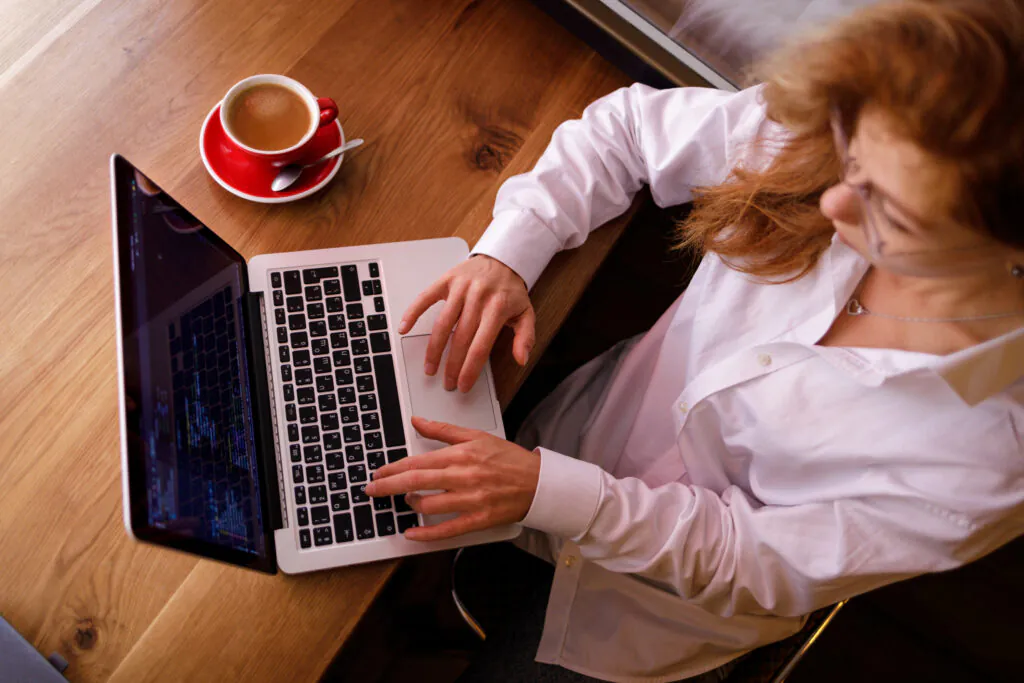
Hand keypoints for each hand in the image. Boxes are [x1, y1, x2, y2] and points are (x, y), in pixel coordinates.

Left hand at [364, 417, 539, 540]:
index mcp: (461, 454)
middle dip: (388, 486)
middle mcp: (463, 476)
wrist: (538, 482)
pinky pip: (447, 529)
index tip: (378, 472)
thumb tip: (417, 420)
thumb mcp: (476, 436)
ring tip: (406, 502)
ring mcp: (470, 500)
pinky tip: (411, 534)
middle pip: (416, 482)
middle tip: (371, 490)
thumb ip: (443, 430)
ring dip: (410, 504)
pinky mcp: (479, 520)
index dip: (392, 468)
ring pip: (429, 504)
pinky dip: (426, 534)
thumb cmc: (508, 459)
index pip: (417, 461)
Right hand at [398, 254, 534, 392]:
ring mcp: (460, 288)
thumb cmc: (511, 290)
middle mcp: (478, 298)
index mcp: (497, 308)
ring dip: (433, 349)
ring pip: (442, 323)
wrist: (502, 259)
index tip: (463, 384)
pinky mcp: (447, 280)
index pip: (480, 346)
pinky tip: (404, 328)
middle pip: (460, 339)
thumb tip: (521, 359)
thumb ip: (525, 337)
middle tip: (447, 382)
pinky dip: (413, 312)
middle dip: (452, 365)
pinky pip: (426, 298)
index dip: (470, 369)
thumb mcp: (526, 313)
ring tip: (430, 368)